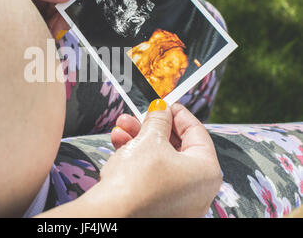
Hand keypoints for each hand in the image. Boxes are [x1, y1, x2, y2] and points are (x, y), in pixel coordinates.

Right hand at [97, 100, 221, 216]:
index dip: (178, 113)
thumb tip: (161, 109)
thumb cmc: (136, 181)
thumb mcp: (149, 139)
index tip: (165, 104)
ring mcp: (180, 201)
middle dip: (152, 127)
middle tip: (139, 115)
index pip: (196, 132)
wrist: (112, 214)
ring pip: (161, 160)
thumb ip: (158, 119)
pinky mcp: (160, 207)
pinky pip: (153, 177)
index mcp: (206, 171)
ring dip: (139, 140)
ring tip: (121, 128)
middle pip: (176, 146)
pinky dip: (138, 160)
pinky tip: (120, 144)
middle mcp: (198, 190)